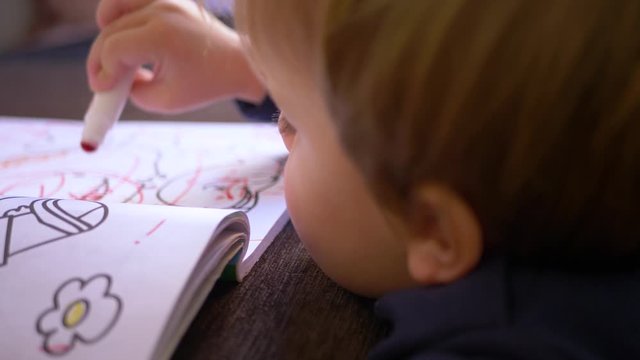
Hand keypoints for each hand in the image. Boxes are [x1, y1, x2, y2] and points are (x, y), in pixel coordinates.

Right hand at [87, 0, 264, 113]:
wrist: (240, 64)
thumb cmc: (206, 84)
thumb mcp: (166, 100)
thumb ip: (133, 91)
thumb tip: (114, 76)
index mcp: (162, 36)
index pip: (114, 49)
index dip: (102, 71)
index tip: (102, 90)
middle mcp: (162, 10)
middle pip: (111, 29)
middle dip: (100, 58)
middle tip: (100, 81)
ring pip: (116, 6)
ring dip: (107, 31)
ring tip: (112, 57)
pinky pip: (133, 0)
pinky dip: (122, 15)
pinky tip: (125, 36)